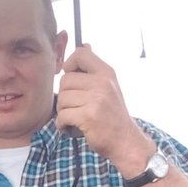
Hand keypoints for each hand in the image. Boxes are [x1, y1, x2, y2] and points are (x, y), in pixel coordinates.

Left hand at [56, 44, 152, 172]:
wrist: (125, 141)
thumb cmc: (112, 116)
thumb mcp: (108, 87)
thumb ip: (94, 70)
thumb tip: (84, 45)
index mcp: (106, 73)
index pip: (81, 54)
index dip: (70, 65)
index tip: (73, 80)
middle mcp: (103, 83)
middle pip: (65, 80)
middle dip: (65, 97)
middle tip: (74, 108)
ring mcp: (96, 99)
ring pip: (62, 99)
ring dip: (63, 113)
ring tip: (75, 119)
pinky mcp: (89, 116)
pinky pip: (62, 116)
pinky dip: (63, 125)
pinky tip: (72, 128)